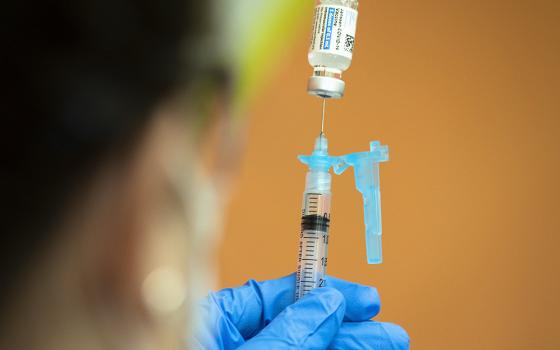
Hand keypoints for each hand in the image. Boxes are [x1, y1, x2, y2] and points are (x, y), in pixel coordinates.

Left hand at [193, 273, 408, 348]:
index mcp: (212, 321)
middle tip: (388, 332)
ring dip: (347, 346)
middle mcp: (231, 340)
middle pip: (298, 325)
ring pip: (304, 347)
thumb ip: (287, 333)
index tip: (363, 299)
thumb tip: (328, 301)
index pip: (274, 295)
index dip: (324, 292)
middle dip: (347, 327)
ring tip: (386, 344)